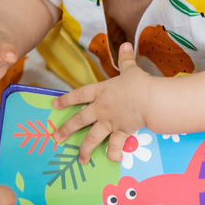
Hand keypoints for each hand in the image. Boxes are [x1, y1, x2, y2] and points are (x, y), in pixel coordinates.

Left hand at [50, 42, 154, 162]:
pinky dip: (114, 154)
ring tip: (80, 159)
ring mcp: (109, 122)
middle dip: (66, 129)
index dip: (65, 100)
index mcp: (101, 91)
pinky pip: (115, 146)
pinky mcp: (121, 132)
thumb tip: (127, 44)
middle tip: (56, 137)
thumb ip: (126, 58)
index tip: (54, 105)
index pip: (79, 95)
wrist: (149, 100)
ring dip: (85, 149)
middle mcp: (101, 108)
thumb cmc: (139, 84)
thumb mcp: (131, 69)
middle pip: (79, 120)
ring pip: (92, 138)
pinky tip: (112, 160)